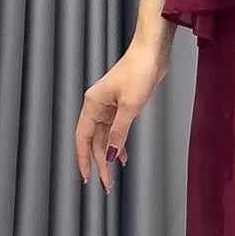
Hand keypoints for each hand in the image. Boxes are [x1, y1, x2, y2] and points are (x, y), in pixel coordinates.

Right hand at [74, 36, 169, 192]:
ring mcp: (109, 105)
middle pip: (93, 140)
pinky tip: (122, 154)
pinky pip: (115, 128)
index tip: (86, 178)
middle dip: (99, 163)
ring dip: (108, 155)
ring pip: (104, 136)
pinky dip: (117, 142)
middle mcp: (97, 105)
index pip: (82, 138)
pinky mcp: (121, 103)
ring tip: (113, 174)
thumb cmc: (139, 70)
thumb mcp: (130, 106)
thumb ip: (119, 132)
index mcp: (92, 104)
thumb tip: (109, 154)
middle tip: (106, 184)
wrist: (152, 51)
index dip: (82, 160)